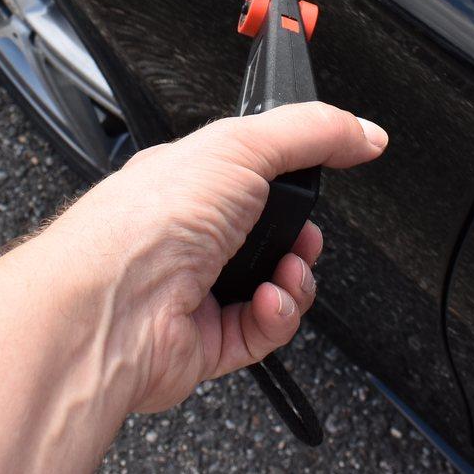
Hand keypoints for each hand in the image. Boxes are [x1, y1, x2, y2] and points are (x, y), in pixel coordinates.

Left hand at [36, 101, 387, 413]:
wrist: (110, 305)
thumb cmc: (148, 219)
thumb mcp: (241, 146)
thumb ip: (311, 133)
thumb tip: (364, 131)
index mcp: (189, 179)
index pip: (253, 169)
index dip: (292, 173)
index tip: (327, 171)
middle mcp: (189, 233)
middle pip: (271, 232)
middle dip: (303, 235)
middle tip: (304, 233)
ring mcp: (195, 289)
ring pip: (273, 285)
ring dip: (295, 279)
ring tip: (287, 271)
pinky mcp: (204, 342)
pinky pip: (261, 331)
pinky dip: (277, 317)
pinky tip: (269, 302)